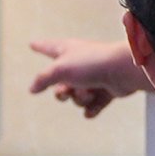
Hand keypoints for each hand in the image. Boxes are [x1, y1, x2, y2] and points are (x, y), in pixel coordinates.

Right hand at [28, 38, 147, 118]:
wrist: (122, 71)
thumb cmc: (91, 64)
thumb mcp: (59, 69)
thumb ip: (43, 79)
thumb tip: (32, 88)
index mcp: (67, 51)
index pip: (48, 47)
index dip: (40, 46)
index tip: (33, 44)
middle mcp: (79, 62)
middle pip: (60, 82)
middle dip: (62, 92)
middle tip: (66, 90)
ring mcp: (93, 76)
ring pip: (77, 96)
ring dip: (80, 98)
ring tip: (89, 92)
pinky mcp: (106, 89)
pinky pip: (94, 104)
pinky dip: (92, 108)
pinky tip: (90, 111)